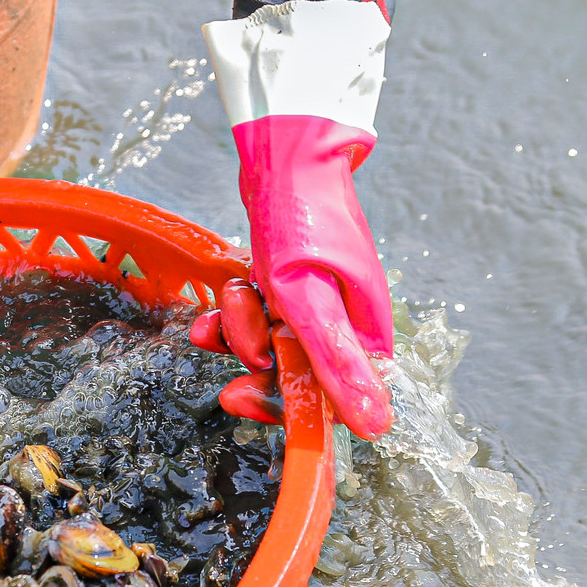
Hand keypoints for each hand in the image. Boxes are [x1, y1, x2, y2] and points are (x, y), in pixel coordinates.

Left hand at [193, 116, 393, 439]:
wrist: (288, 160)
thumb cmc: (304, 225)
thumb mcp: (312, 302)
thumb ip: (335, 366)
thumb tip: (376, 427)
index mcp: (363, 339)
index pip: (326, 402)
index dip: (279, 405)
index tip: (239, 394)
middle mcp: (344, 328)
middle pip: (290, 376)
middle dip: (252, 354)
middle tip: (228, 334)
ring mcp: (316, 308)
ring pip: (267, 346)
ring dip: (238, 326)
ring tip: (235, 293)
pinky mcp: (291, 290)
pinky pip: (256, 320)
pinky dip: (230, 314)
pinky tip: (210, 308)